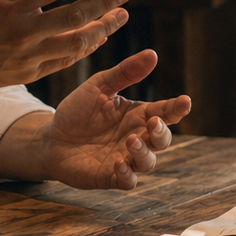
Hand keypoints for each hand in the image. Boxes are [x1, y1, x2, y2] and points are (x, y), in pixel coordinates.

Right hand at [0, 0, 130, 96]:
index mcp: (8, 4)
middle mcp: (21, 31)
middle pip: (74, 16)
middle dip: (105, 2)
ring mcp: (27, 55)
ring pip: (76, 43)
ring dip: (103, 28)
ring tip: (121, 16)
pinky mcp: (29, 72)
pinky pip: (65, 61)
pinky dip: (85, 48)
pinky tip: (99, 36)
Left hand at [41, 50, 191, 189]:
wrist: (51, 137)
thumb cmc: (78, 111)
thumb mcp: (99, 86)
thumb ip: (125, 73)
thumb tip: (152, 54)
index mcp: (138, 115)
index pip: (165, 112)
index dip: (177, 108)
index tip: (185, 101)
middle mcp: (137, 138)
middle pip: (162, 139)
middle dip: (162, 132)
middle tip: (153, 122)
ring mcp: (125, 159)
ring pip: (149, 162)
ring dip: (144, 152)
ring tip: (131, 141)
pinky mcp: (110, 177)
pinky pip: (128, 181)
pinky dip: (127, 175)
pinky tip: (119, 164)